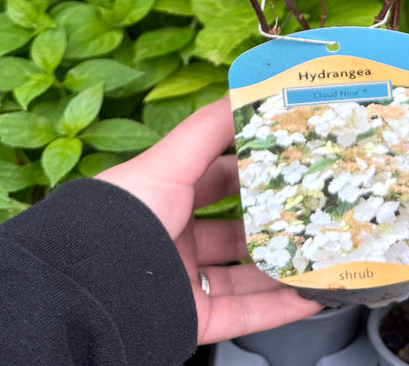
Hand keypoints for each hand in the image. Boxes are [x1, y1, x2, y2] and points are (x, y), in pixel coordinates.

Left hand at [96, 97, 321, 343]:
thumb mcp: (169, 162)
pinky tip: (307, 294)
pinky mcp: (190, 320)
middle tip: (313, 207)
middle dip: (273, 219)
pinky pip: (242, 315)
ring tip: (320, 251)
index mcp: (162, 197)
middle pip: (234, 228)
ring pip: (243, 274)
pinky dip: (278, 309)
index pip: (216, 177)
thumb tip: (245, 88)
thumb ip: (209, 128)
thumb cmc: (119, 218)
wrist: (89, 292)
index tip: (291, 157)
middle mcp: (171, 239)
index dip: (252, 167)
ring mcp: (180, 281)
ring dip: (281, 264)